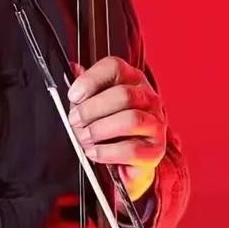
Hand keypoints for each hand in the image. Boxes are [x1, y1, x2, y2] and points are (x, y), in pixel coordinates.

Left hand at [67, 56, 166, 201]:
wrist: (126, 160)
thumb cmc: (109, 127)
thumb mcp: (94, 102)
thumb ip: (85, 85)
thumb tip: (73, 68)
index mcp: (132, 79)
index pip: (114, 67)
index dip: (90, 80)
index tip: (74, 95)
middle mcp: (148, 98)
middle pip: (123, 95)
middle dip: (91, 110)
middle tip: (75, 120)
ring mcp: (155, 123)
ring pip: (130, 120)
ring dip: (100, 130)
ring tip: (85, 137)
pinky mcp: (156, 149)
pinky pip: (132, 149)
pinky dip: (107, 152)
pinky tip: (95, 152)